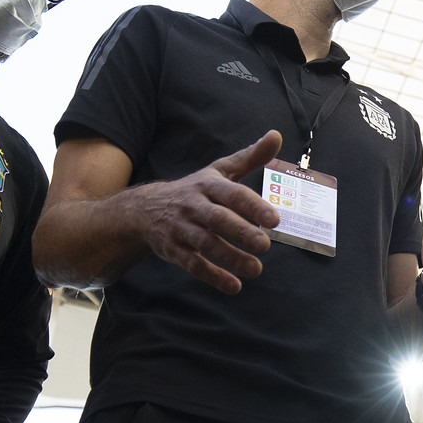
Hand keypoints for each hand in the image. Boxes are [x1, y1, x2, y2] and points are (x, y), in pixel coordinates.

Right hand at [135, 131, 283, 295]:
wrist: (145, 209)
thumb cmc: (195, 190)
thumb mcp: (219, 171)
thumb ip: (250, 157)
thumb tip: (277, 136)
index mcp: (208, 185)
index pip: (232, 194)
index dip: (253, 206)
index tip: (275, 221)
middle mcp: (193, 205)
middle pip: (218, 219)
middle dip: (241, 232)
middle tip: (265, 246)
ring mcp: (181, 228)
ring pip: (205, 244)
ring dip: (230, 258)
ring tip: (256, 270)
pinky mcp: (172, 250)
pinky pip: (192, 264)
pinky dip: (212, 276)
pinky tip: (234, 286)